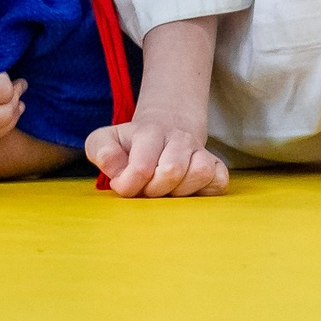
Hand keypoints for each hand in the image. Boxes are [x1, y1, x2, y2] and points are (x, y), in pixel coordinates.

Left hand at [85, 116, 228, 198]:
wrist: (165, 129)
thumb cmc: (131, 144)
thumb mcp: (105, 140)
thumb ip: (101, 151)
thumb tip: (116, 171)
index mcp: (150, 131)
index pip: (142, 167)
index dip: (129, 185)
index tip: (123, 184)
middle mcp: (179, 137)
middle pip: (172, 171)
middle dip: (154, 189)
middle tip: (146, 188)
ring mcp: (200, 150)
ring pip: (200, 172)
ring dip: (180, 191)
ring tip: (167, 189)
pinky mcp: (217, 165)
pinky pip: (219, 182)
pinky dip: (204, 191)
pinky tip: (187, 190)